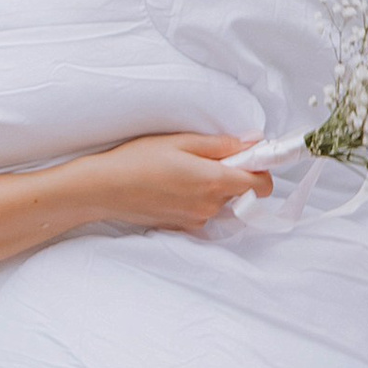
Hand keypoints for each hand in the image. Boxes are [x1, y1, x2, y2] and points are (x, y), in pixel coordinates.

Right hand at [94, 131, 276, 235]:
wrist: (104, 189)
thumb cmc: (138, 160)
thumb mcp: (181, 141)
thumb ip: (222, 145)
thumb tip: (254, 144)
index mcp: (214, 182)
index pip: (263, 185)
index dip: (261, 169)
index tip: (248, 156)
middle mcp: (210, 206)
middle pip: (243, 192)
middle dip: (233, 175)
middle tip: (205, 157)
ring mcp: (197, 220)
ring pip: (222, 202)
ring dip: (213, 187)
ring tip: (182, 171)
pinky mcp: (183, 227)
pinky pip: (203, 211)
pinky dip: (197, 199)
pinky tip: (173, 187)